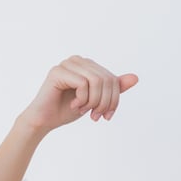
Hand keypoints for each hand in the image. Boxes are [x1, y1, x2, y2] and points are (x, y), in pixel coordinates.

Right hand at [19, 56, 138, 133]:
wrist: (45, 120)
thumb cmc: (67, 110)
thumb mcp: (96, 100)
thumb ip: (113, 89)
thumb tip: (135, 78)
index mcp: (87, 65)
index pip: (112, 79)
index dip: (114, 100)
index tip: (106, 116)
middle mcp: (78, 60)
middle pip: (106, 79)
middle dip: (104, 102)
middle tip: (96, 116)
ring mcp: (67, 64)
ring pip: (96, 81)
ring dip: (93, 102)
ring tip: (84, 111)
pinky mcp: (58, 71)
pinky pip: (83, 83)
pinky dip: (82, 99)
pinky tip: (74, 105)